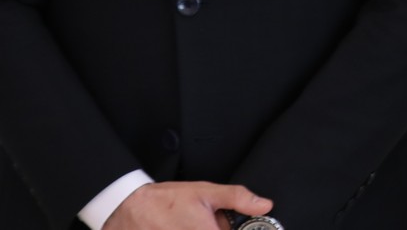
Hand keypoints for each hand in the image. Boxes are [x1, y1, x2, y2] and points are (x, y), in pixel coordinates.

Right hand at [105, 181, 272, 229]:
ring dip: (201, 229)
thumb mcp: (206, 193)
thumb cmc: (167, 201)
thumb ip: (237, 199)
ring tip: (188, 223)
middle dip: (217, 229)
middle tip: (205, 222)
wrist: (128, 209)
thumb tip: (265, 205)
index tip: (229, 226)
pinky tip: (181, 227)